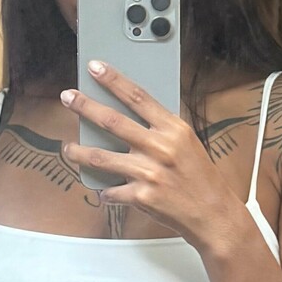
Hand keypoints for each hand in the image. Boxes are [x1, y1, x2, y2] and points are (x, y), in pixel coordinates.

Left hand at [59, 60, 248, 248]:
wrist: (213, 214)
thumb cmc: (201, 178)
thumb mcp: (187, 143)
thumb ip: (162, 129)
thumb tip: (132, 114)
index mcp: (173, 129)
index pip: (138, 96)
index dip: (113, 80)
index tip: (96, 68)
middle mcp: (159, 147)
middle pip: (112, 121)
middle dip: (85, 106)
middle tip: (68, 97)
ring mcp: (149, 172)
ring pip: (100, 157)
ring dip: (78, 152)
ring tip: (68, 148)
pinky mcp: (142, 196)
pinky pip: (111, 191)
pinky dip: (104, 191)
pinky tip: (103, 189)